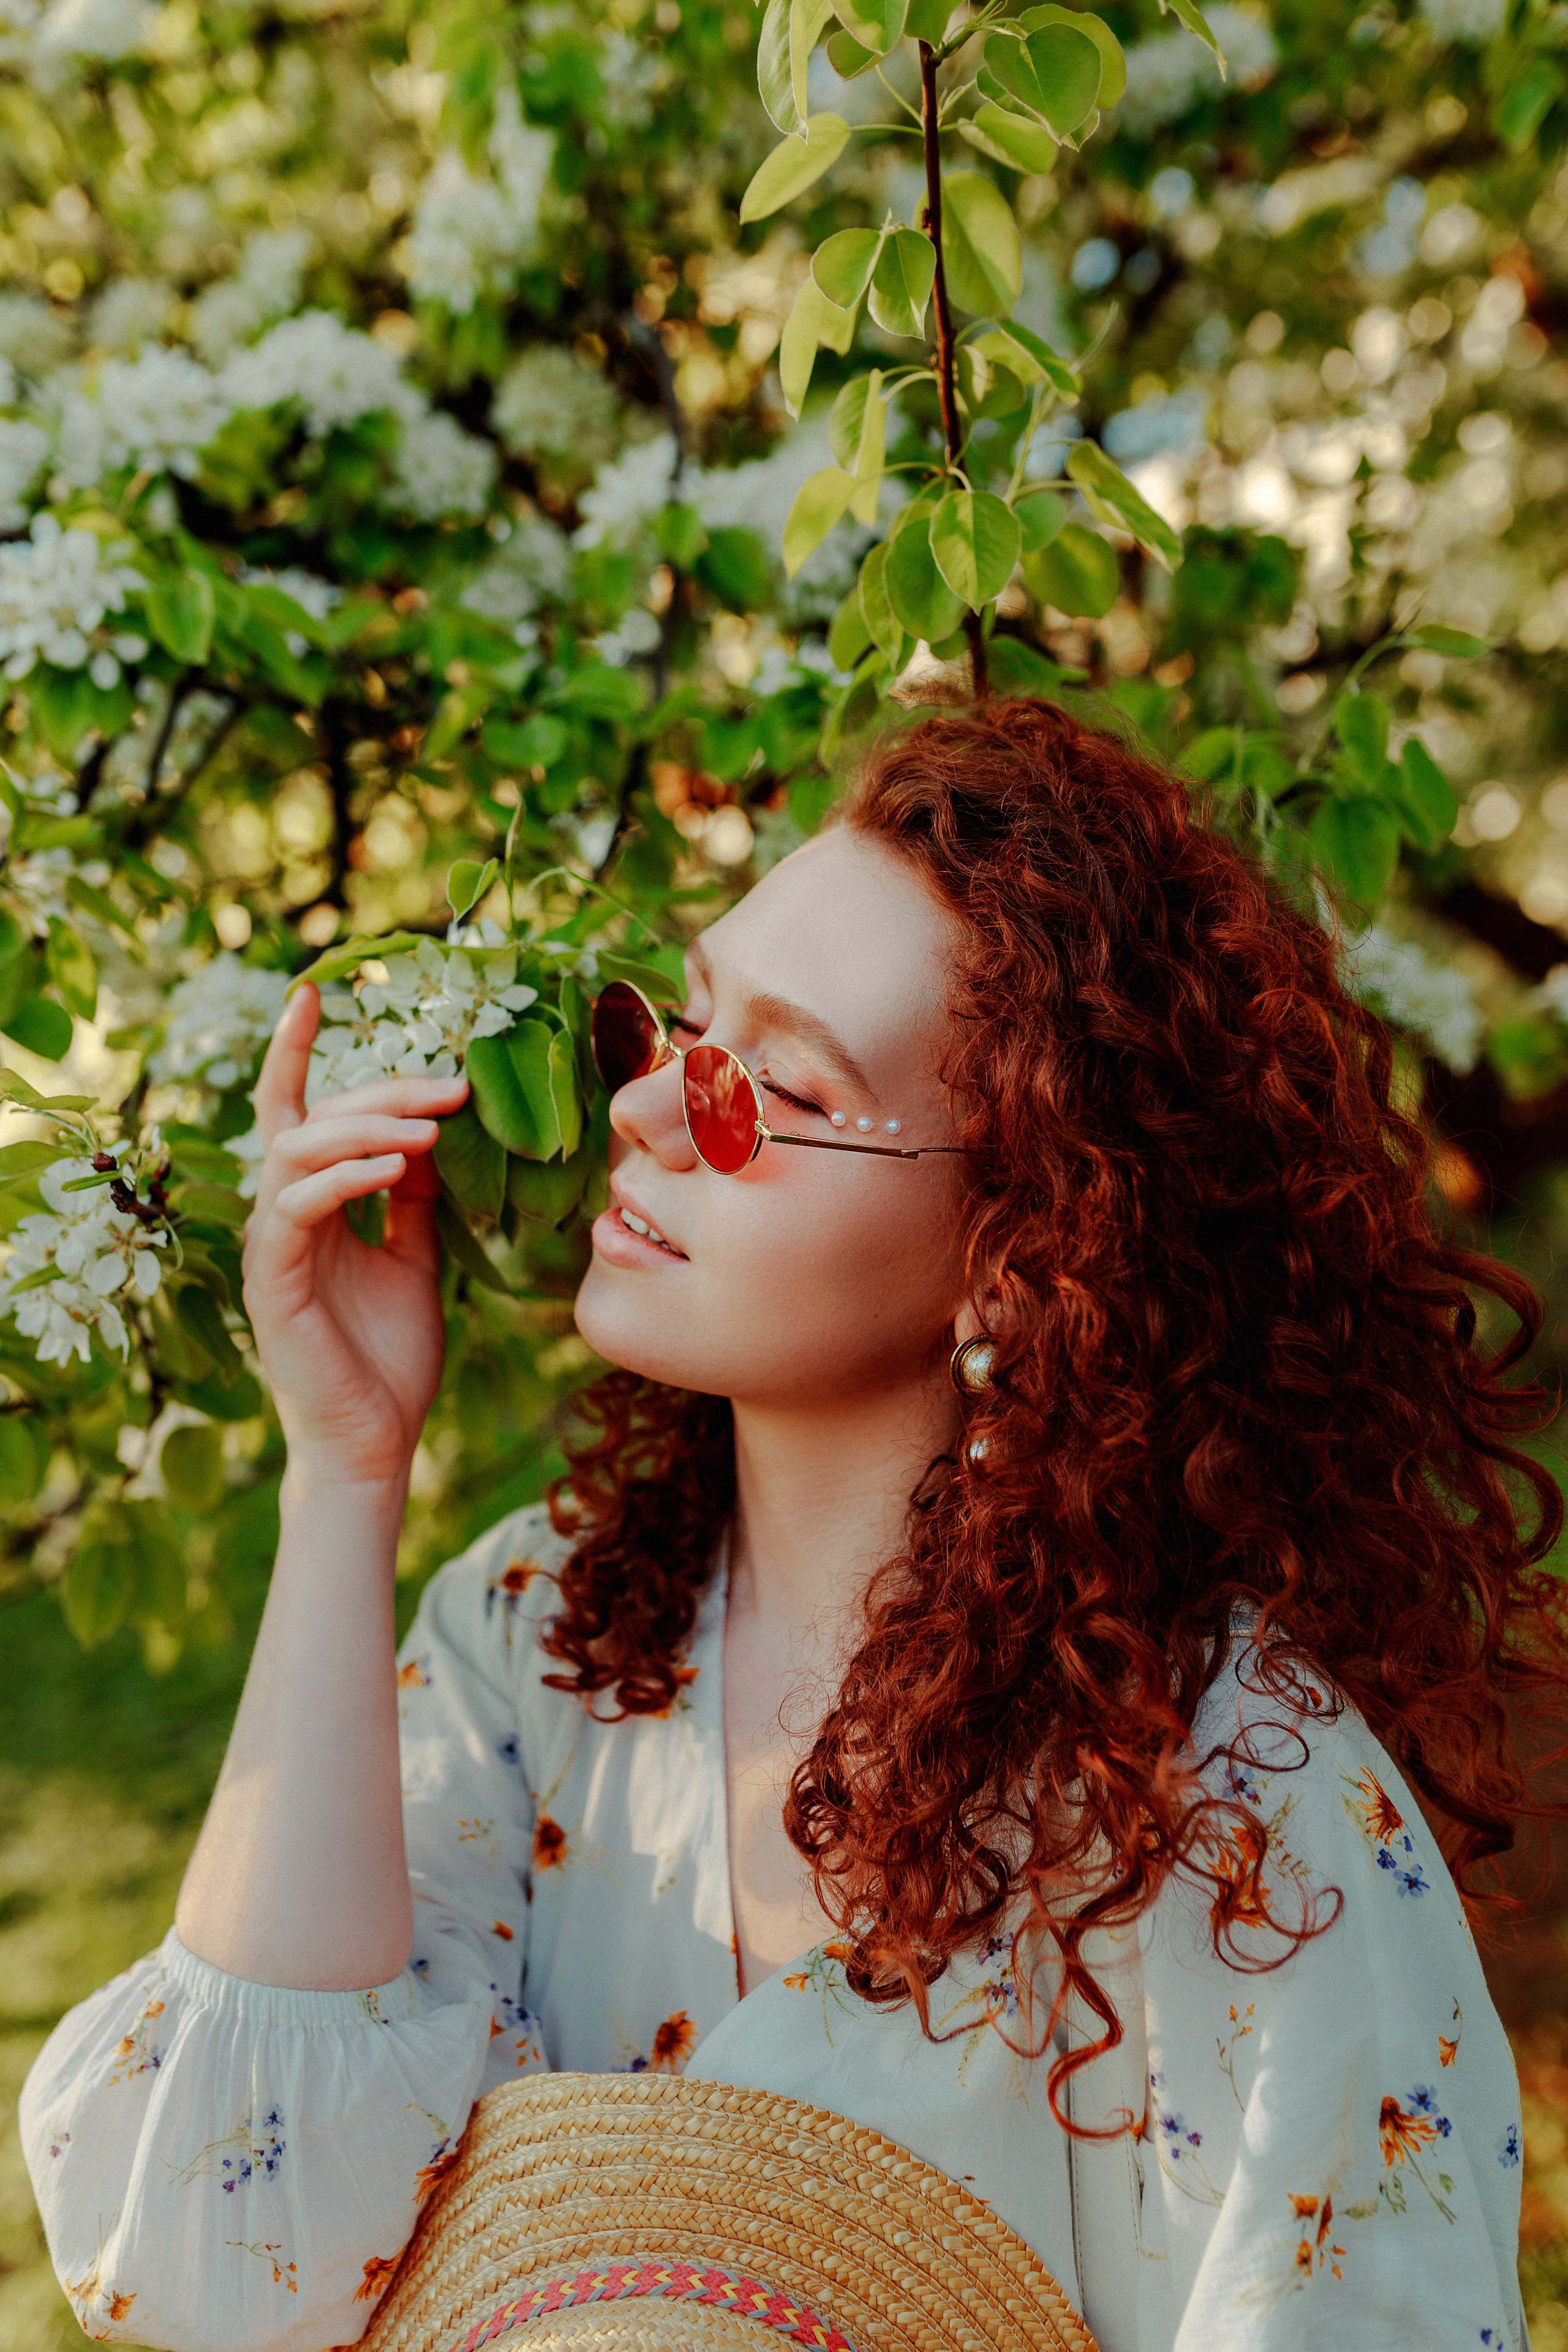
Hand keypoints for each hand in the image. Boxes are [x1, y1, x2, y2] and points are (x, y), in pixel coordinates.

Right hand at [241, 984, 468, 1491]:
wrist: (376, 1445)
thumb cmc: (391, 1358)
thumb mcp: (417, 1260)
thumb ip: (414, 1199)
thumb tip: (429, 1133)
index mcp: (312, 1206)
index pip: (296, 1112)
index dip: (297, 1052)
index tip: (314, 991)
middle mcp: (282, 1216)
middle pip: (311, 1119)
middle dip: (381, 1091)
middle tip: (451, 1085)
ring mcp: (273, 1247)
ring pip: (297, 1151)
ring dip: (367, 1127)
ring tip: (430, 1128)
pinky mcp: (273, 1283)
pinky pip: (297, 1209)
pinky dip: (347, 1178)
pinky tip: (400, 1170)